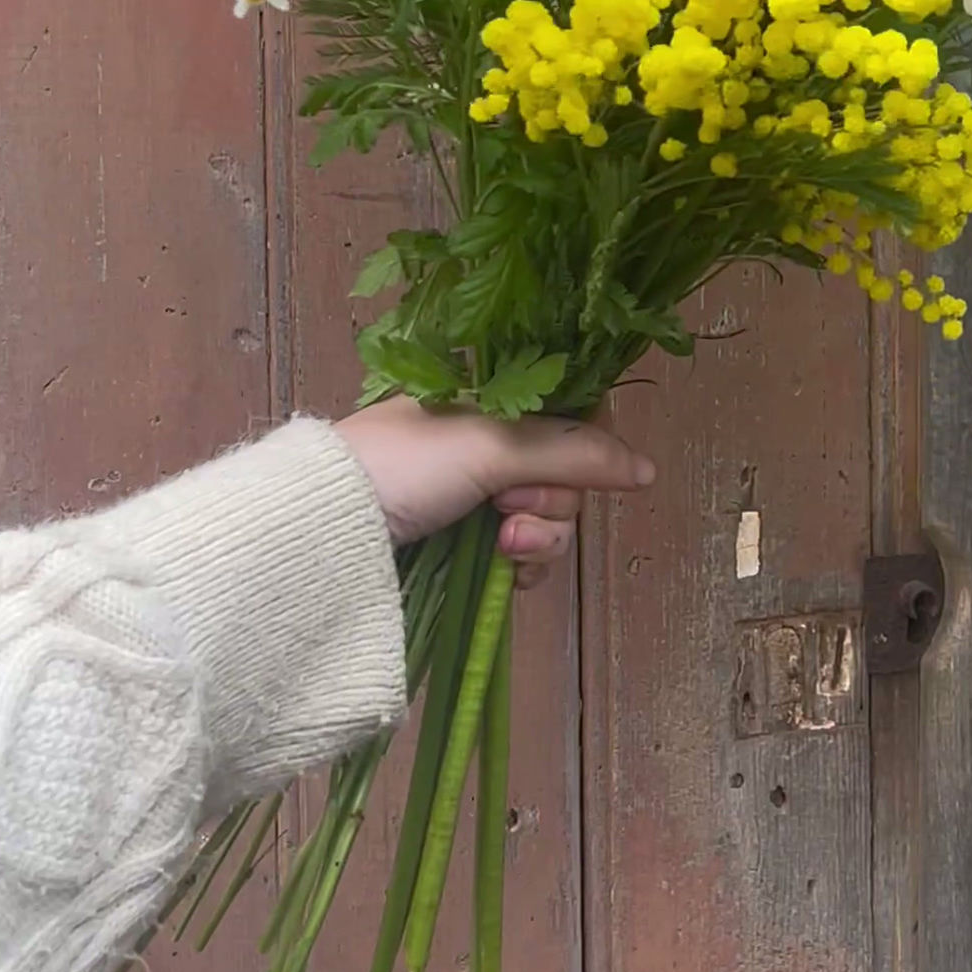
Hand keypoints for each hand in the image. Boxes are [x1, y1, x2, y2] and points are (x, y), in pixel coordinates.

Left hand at [333, 397, 654, 584]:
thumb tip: (647, 470)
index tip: (569, 462)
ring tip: (497, 544)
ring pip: (551, 519)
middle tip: (507, 507)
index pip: (571, 414)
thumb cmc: (403, 465)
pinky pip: (525, 557)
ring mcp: (478, 496)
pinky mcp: (466, 545)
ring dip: (537, 537)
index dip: (583, 443)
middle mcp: (489, 444)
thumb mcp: (491, 444)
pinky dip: (521, 567)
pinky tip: (499, 572)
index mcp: (491, 399)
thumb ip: (574, 453)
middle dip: (550, 498)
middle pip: (568, 473)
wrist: (324, 530)